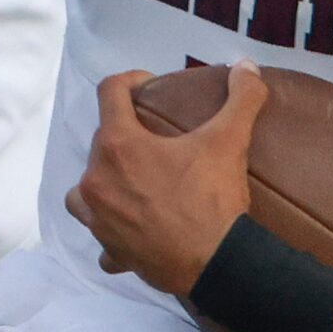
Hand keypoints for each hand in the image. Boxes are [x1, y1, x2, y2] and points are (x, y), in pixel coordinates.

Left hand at [66, 61, 264, 296]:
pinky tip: (132, 232)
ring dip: (102, 184)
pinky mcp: (111, 250)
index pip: (109, 92)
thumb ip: (240, 99)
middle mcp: (96, 179)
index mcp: (118, 145)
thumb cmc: (213, 199)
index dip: (129, 80)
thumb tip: (247, 66)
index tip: (148, 86)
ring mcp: (98, 218)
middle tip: (156, 142)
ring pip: (85, 191)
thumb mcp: (228, 142)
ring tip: (131, 185)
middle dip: (124, 136)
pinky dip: (113, 234)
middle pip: (101, 142)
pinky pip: (102, 239)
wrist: (217, 265)